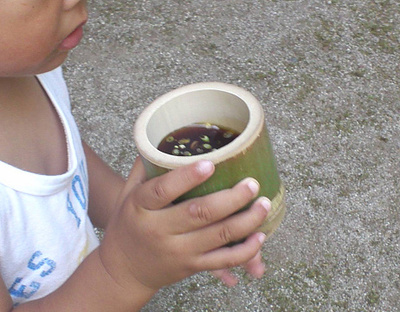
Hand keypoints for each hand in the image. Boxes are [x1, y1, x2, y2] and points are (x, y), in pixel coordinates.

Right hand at [98, 157, 269, 291]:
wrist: (123, 269)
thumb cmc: (128, 224)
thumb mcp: (127, 194)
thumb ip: (145, 167)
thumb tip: (163, 136)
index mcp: (141, 207)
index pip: (162, 190)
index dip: (187, 177)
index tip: (211, 163)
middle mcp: (158, 231)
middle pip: (199, 213)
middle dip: (231, 198)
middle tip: (252, 184)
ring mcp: (177, 252)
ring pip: (217, 237)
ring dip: (246, 221)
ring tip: (263, 204)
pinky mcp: (190, 268)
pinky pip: (222, 261)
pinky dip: (245, 251)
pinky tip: (259, 236)